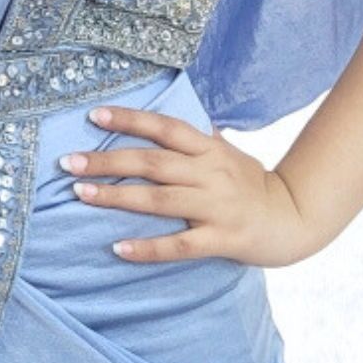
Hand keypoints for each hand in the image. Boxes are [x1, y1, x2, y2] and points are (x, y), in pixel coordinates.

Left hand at [60, 104, 326, 268]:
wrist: (295, 218)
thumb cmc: (252, 183)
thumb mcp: (226, 152)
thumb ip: (195, 140)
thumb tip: (158, 122)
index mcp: (209, 149)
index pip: (165, 127)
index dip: (130, 119)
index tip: (93, 115)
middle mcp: (210, 173)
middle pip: (152, 162)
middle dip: (106, 160)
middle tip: (67, 163)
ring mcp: (216, 207)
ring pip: (158, 200)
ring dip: (116, 197)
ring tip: (80, 194)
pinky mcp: (221, 239)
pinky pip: (179, 245)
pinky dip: (147, 247)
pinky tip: (117, 248)